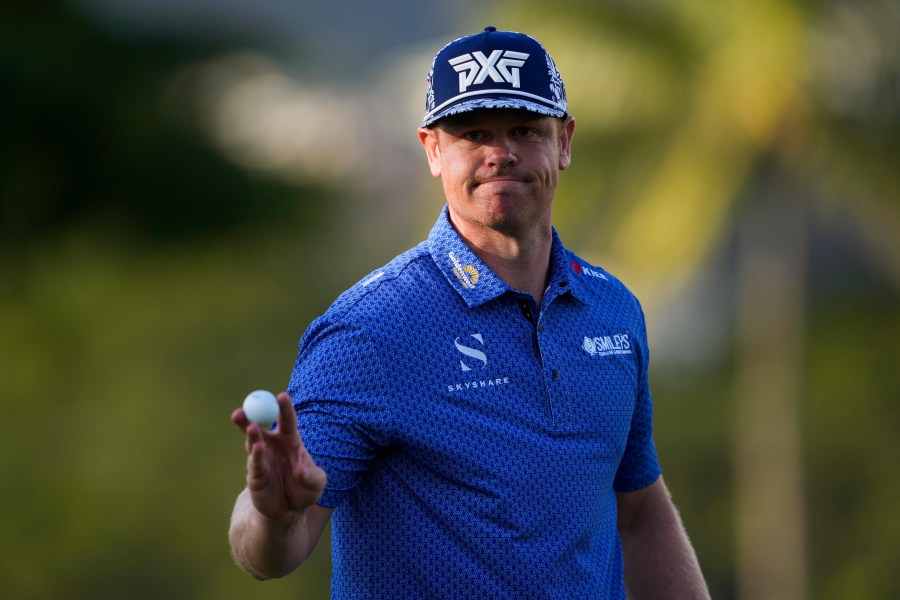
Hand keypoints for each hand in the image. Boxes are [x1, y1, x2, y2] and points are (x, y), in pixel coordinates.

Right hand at [232, 393, 326, 522]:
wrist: (289, 512)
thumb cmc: (304, 490)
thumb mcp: (316, 483)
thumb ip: (311, 476)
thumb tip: (298, 469)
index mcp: (290, 440)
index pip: (287, 420)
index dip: (284, 408)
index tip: (281, 396)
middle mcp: (272, 447)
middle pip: (259, 428)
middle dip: (249, 418)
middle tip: (241, 411)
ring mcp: (261, 460)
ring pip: (253, 443)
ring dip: (252, 436)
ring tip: (253, 429)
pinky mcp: (255, 476)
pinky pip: (254, 464)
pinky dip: (257, 459)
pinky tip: (258, 450)